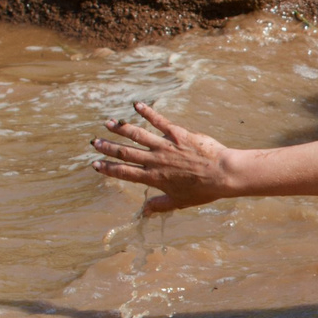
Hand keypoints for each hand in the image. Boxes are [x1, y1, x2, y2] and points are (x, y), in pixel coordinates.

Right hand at [91, 101, 235, 212]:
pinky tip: (136, 105)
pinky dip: (147, 112)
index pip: (125, 173)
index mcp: (154, 178)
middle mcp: (155, 160)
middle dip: (108, 147)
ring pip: (137, 135)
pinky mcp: (177, 133)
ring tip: (108, 123)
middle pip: (126, 152)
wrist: (222, 174)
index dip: (108, 169)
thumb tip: (144, 212)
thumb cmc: (203, 190)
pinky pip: (159, 120)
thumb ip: (160, 205)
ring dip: (121, 129)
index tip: (95, 164)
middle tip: (94, 142)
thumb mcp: (179, 202)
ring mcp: (165, 146)